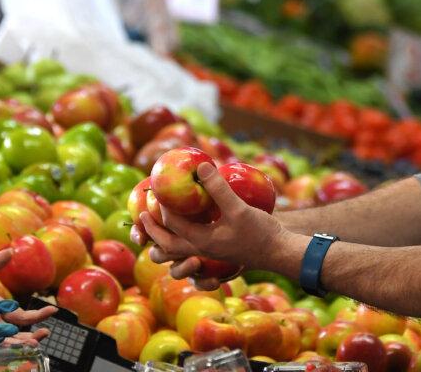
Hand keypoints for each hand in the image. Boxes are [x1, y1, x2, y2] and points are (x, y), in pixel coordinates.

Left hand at [140, 162, 287, 289]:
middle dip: (152, 231)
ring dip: (164, 241)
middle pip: (167, 246)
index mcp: (201, 241)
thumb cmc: (259, 232)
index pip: (171, 224)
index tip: (157, 189)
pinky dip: (181, 245)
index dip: (161, 206)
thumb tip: (199, 166)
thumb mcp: (238, 208)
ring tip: (157, 227)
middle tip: (141, 215)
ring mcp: (209, 254)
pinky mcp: (217, 252)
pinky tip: (184, 233)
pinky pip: (191, 253)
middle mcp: (201, 251)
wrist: (279, 252)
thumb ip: (218, 188)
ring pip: (177, 253)